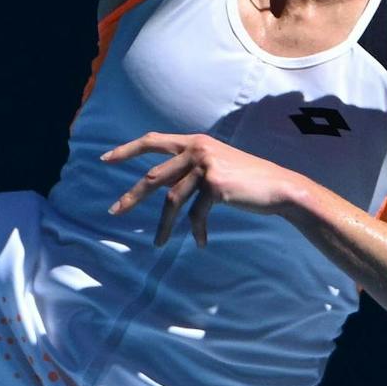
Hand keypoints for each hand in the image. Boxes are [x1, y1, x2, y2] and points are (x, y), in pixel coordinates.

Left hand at [99, 131, 309, 244]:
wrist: (281, 188)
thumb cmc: (249, 181)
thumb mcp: (217, 167)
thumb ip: (191, 169)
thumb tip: (162, 186)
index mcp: (196, 141)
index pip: (154, 141)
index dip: (128, 150)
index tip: (105, 159)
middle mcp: (198, 149)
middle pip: (154, 176)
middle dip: (132, 196)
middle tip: (113, 212)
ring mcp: (206, 165)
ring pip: (172, 200)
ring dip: (164, 226)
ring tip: (159, 243)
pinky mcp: (215, 185)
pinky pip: (196, 214)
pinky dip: (197, 230)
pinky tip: (201, 242)